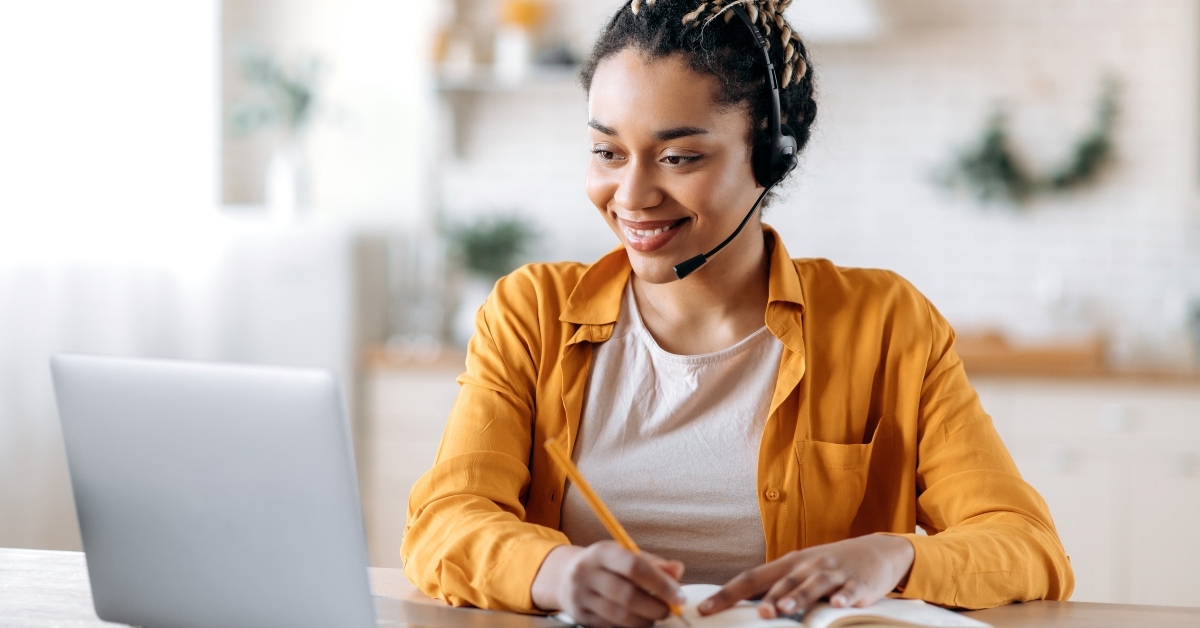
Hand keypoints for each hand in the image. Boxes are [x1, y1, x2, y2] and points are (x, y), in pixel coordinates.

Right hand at [531, 541, 685, 627]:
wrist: (565, 577)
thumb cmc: (604, 565)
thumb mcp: (625, 555)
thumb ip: (653, 563)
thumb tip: (677, 571)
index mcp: (601, 552)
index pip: (634, 566)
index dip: (660, 583)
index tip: (679, 596)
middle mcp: (587, 572)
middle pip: (627, 594)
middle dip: (655, 606)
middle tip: (669, 610)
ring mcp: (581, 596)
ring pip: (619, 615)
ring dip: (644, 620)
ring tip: (655, 617)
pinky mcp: (579, 616)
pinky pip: (610, 625)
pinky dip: (629, 626)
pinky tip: (638, 621)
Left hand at [698, 534, 913, 618]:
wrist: (876, 551)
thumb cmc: (829, 567)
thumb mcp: (801, 573)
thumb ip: (775, 589)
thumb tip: (743, 610)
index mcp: (788, 565)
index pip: (752, 578)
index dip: (729, 594)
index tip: (706, 609)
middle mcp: (807, 566)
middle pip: (783, 582)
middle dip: (768, 598)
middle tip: (756, 614)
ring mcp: (833, 573)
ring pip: (813, 584)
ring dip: (798, 597)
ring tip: (784, 608)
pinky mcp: (858, 582)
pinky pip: (849, 590)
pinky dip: (843, 597)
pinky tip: (837, 604)